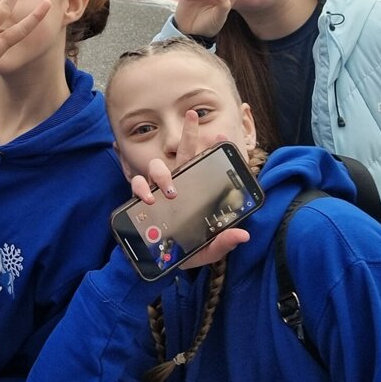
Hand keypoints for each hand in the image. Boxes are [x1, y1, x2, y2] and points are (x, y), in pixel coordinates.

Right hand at [128, 111, 246, 268]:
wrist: (157, 263)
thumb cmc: (183, 251)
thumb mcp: (207, 250)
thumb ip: (222, 243)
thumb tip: (243, 234)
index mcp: (195, 191)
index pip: (204, 164)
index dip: (211, 147)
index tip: (221, 134)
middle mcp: (177, 184)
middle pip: (181, 152)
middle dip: (187, 133)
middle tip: (192, 117)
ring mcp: (157, 189)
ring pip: (157, 165)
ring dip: (162, 173)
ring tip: (170, 190)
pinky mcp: (142, 198)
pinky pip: (138, 185)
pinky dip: (141, 189)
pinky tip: (147, 199)